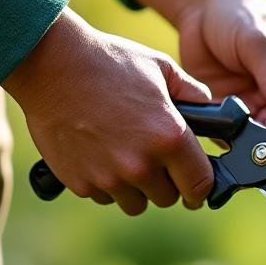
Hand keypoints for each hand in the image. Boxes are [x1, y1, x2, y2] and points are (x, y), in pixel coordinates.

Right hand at [4, 9, 213, 214]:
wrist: (52, 65)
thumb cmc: (109, 61)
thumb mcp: (160, 68)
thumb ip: (193, 94)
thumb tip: (213, 112)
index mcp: (169, 137)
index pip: (200, 185)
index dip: (201, 187)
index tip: (196, 185)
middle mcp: (141, 164)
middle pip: (167, 198)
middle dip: (166, 182)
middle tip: (155, 159)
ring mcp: (109, 177)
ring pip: (135, 203)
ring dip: (135, 188)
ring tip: (124, 155)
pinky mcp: (81, 183)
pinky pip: (104, 195)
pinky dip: (105, 182)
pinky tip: (98, 152)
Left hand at [133, 0, 265, 127]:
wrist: (199, 9)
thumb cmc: (237, 12)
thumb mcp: (258, 38)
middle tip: (260, 129)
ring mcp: (263, 105)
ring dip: (257, 141)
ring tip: (239, 125)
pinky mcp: (236, 113)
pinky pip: (240, 137)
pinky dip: (234, 138)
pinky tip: (223, 125)